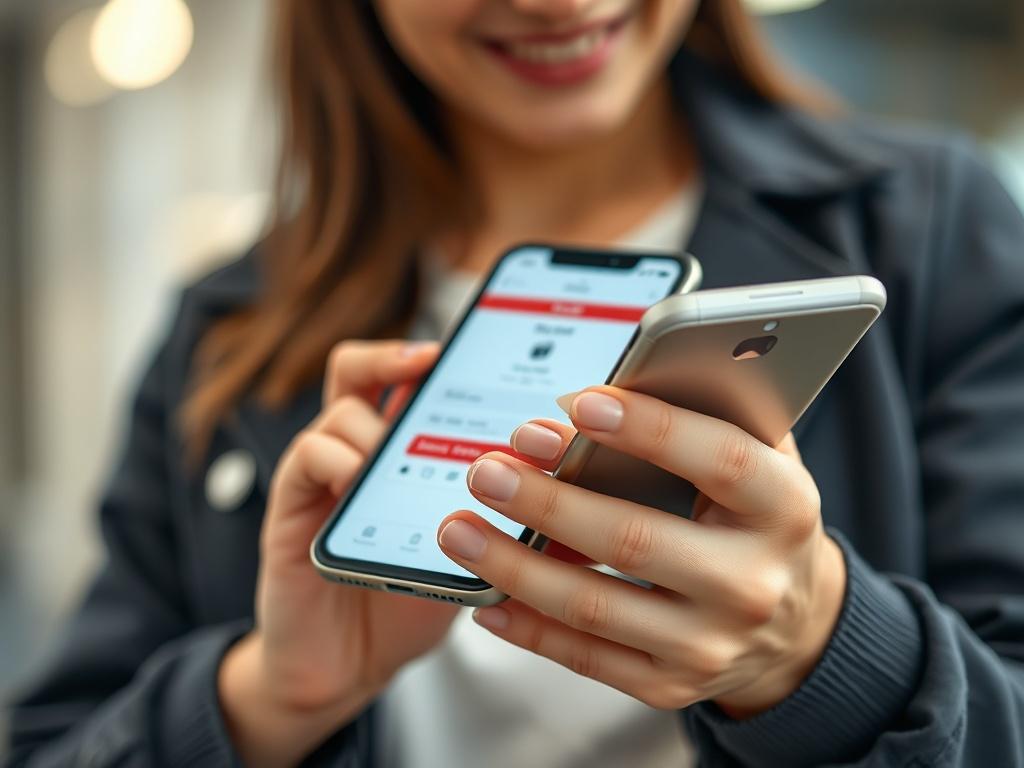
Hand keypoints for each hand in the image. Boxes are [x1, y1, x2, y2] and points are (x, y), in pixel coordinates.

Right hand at [219, 340, 457, 767]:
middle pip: (361, 371)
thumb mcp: (470, 551)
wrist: (349, 666)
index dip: (435, 357)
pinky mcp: (290, 507)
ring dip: (378, 427)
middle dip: (394, 356)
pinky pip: (308, 457)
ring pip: (342, 410)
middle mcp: (358, 453)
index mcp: (400, 453)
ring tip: (403, 464)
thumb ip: (497, 510)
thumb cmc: (411, 603)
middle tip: (428, 362)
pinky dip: (338, 459)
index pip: (409, 381)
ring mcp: (322, 477)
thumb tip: (563, 478)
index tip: (472, 349)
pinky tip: (362, 482)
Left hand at [436, 386, 845, 715]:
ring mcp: (710, 644)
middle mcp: (752, 583)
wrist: (794, 625)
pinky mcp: (671, 684)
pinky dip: (527, 628)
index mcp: (784, 507)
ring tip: (459, 531)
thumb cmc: (752, 515)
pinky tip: (485, 598)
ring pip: (595, 608)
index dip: (651, 430)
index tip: (580, 405)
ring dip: (514, 566)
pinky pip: (586, 659)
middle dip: (547, 502)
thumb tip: (588, 400)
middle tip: (485, 470)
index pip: (721, 461)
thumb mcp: (756, 457)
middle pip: (635, 540)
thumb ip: (700, 414)